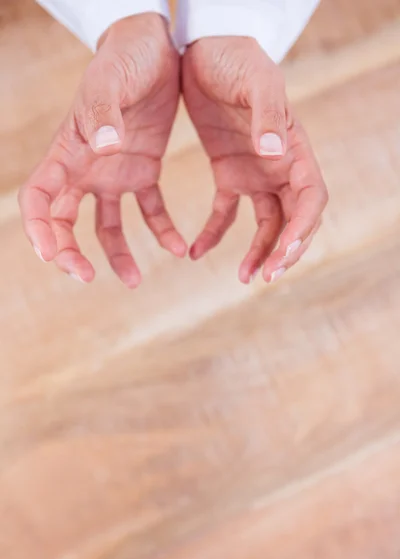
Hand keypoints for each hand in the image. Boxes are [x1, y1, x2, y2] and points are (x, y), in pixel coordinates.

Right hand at [19, 13, 185, 286]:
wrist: (156, 48)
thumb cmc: (125, 60)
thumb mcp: (110, 82)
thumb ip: (103, 112)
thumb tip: (103, 147)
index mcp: (68, 151)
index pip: (38, 198)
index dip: (39, 229)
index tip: (52, 255)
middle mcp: (85, 169)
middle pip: (65, 221)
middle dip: (70, 252)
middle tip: (85, 277)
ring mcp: (113, 173)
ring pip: (107, 225)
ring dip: (117, 254)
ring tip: (136, 281)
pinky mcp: (143, 171)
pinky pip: (150, 210)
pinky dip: (161, 230)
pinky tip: (178, 247)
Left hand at [182, 37, 327, 283]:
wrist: (207, 50)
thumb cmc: (238, 60)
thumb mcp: (257, 82)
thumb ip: (267, 116)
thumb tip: (273, 154)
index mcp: (294, 150)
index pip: (309, 199)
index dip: (301, 229)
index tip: (282, 252)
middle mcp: (280, 167)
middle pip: (293, 220)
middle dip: (284, 250)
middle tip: (266, 276)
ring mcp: (256, 173)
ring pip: (266, 224)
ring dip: (259, 252)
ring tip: (243, 277)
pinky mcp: (229, 173)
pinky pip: (225, 213)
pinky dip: (214, 234)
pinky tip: (196, 252)